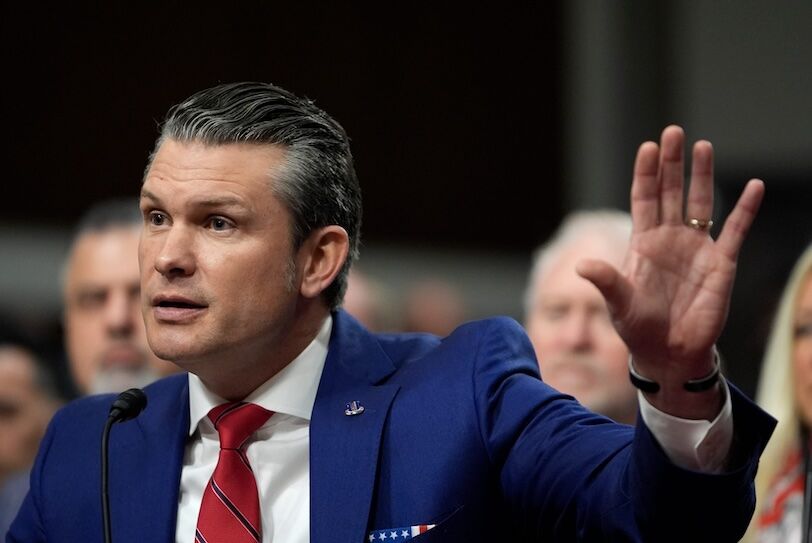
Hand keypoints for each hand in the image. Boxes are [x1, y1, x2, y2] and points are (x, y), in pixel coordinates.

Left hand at [576, 125, 763, 417]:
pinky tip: (753, 186)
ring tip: (703, 146)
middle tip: (673, 132)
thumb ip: (606, 281)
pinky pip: (736, 232)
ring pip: (701, 204)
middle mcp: (670, 239)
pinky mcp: (722, 264)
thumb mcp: (619, 304)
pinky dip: (746, 210)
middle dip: (671, 164)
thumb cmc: (639, 328)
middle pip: (672, 192)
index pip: (645, 199)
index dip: (646, 174)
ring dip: (702, 176)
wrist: (669, 353)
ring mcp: (697, 249)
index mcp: (643, 243)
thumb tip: (581, 266)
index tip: (647, 147)